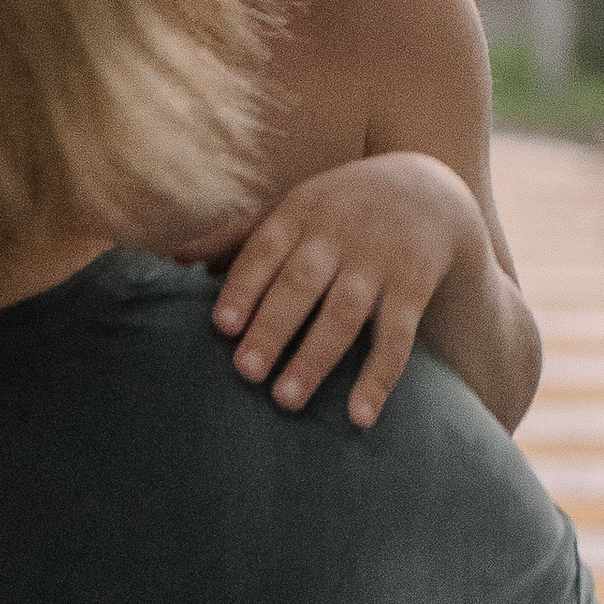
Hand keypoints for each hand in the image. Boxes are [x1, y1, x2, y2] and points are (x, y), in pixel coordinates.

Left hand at [207, 154, 483, 428]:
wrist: (430, 188)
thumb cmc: (339, 207)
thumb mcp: (291, 207)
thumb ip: (236, 236)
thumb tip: (172, 259)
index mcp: (299, 214)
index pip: (265, 249)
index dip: (244, 286)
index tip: (221, 325)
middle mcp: (337, 236)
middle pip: (302, 283)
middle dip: (274, 327)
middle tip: (247, 372)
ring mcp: (378, 262)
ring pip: (345, 313)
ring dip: (316, 357)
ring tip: (286, 399)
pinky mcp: (414, 287)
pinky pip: (398, 337)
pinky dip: (380, 377)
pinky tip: (360, 415)